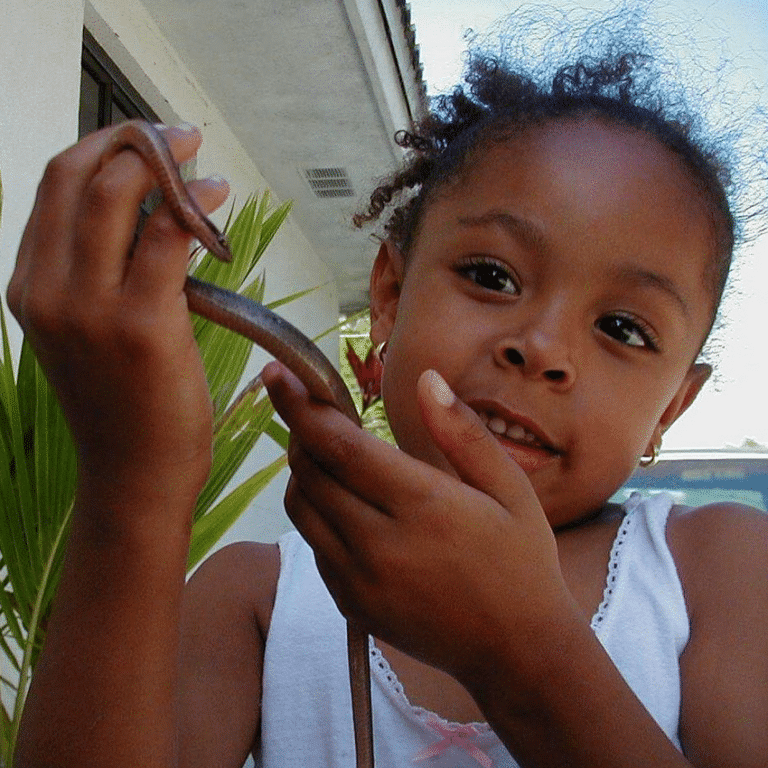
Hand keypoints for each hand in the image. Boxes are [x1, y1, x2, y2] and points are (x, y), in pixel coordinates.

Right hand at [7, 123, 228, 503]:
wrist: (134, 472)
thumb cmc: (124, 404)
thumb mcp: (87, 333)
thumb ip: (95, 275)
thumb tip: (145, 215)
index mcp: (28, 285)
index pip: (54, 184)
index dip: (102, 145)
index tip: (146, 138)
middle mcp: (46, 288)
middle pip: (79, 174)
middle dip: (134, 139)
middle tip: (180, 136)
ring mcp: (88, 306)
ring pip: (119, 194)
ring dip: (167, 163)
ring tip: (205, 164)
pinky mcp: (139, 324)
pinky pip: (165, 236)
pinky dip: (194, 204)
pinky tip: (217, 196)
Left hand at [262, 362, 577, 692]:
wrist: (516, 653)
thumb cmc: (521, 563)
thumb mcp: (511, 489)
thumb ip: (464, 432)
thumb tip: (427, 380)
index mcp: (423, 505)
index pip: (338, 446)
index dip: (301, 405)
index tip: (278, 374)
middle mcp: (380, 544)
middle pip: (309, 473)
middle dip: (301, 432)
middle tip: (317, 411)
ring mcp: (358, 580)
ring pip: (301, 508)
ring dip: (303, 472)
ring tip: (329, 453)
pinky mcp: (349, 604)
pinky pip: (313, 545)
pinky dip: (316, 513)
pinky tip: (347, 504)